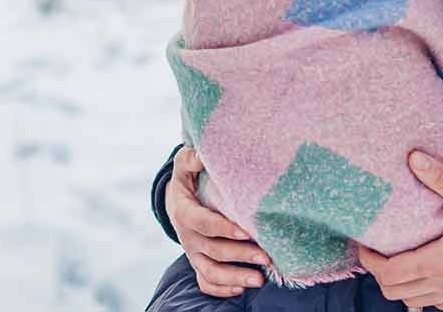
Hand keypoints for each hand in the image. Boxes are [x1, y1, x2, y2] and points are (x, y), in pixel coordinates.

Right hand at [165, 146, 270, 296]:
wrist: (176, 199)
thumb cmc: (188, 177)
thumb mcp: (185, 163)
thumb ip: (192, 158)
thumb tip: (203, 153)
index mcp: (184, 212)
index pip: (204, 224)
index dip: (224, 229)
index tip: (246, 232)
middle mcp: (188, 237)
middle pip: (214, 251)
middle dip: (240, 256)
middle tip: (266, 257)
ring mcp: (193, 253)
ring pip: (211, 272)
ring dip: (235, 277)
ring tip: (260, 280)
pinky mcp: (198, 263)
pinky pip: (206, 283)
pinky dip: (222, 289)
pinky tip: (243, 288)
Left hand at [359, 151, 442, 308]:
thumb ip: (441, 179)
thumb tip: (414, 158)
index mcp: (438, 262)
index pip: (389, 273)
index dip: (369, 261)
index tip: (366, 244)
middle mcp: (442, 284)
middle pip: (394, 292)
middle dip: (379, 273)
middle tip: (378, 250)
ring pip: (411, 301)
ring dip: (399, 284)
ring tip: (397, 259)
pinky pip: (432, 303)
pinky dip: (419, 291)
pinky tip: (425, 269)